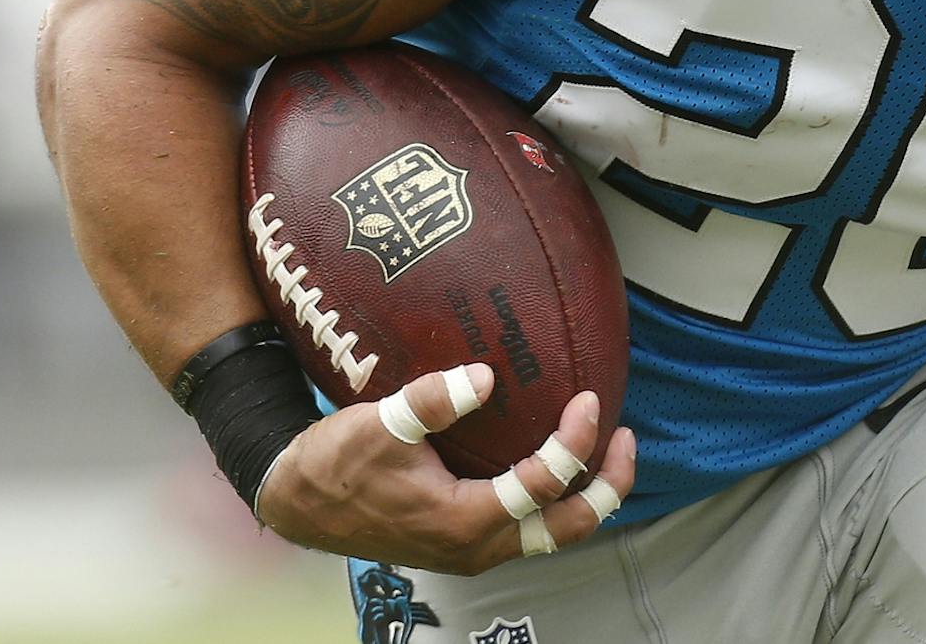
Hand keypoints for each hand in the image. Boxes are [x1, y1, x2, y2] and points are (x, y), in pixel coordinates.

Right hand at [255, 362, 636, 575]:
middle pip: (566, 529)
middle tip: (626, 439)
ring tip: (603, 450)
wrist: (299, 501)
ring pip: (549, 534)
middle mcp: (476, 546)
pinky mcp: (461, 540)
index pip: (541, 487)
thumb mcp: (382, 424)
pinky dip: (551, 499)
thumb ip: (433, 400)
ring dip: (583, 496)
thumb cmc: (337, 464)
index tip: (589, 400)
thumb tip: (484, 377)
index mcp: (463, 522)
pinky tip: (550, 459)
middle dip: (605, 487)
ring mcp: (471, 549)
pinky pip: (525, 527)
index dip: (573, 443)